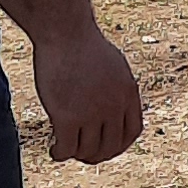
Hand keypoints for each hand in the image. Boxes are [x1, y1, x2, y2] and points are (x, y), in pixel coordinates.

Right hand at [29, 18, 144, 164]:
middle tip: (83, 155)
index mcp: (128, 93)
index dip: (120, 145)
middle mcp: (114, 106)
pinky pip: (67, 149)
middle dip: (98, 155)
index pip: (132, 132)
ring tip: (67, 151)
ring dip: (77, 155)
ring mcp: (92, 113)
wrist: (64, 32)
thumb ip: (116, 87)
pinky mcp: (67, 117)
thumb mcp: (112, 64)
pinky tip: (55, 151)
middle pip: (111, 146)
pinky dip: (61, 155)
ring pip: (88, 151)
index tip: (106, 148)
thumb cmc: (83, 43)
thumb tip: (114, 107)